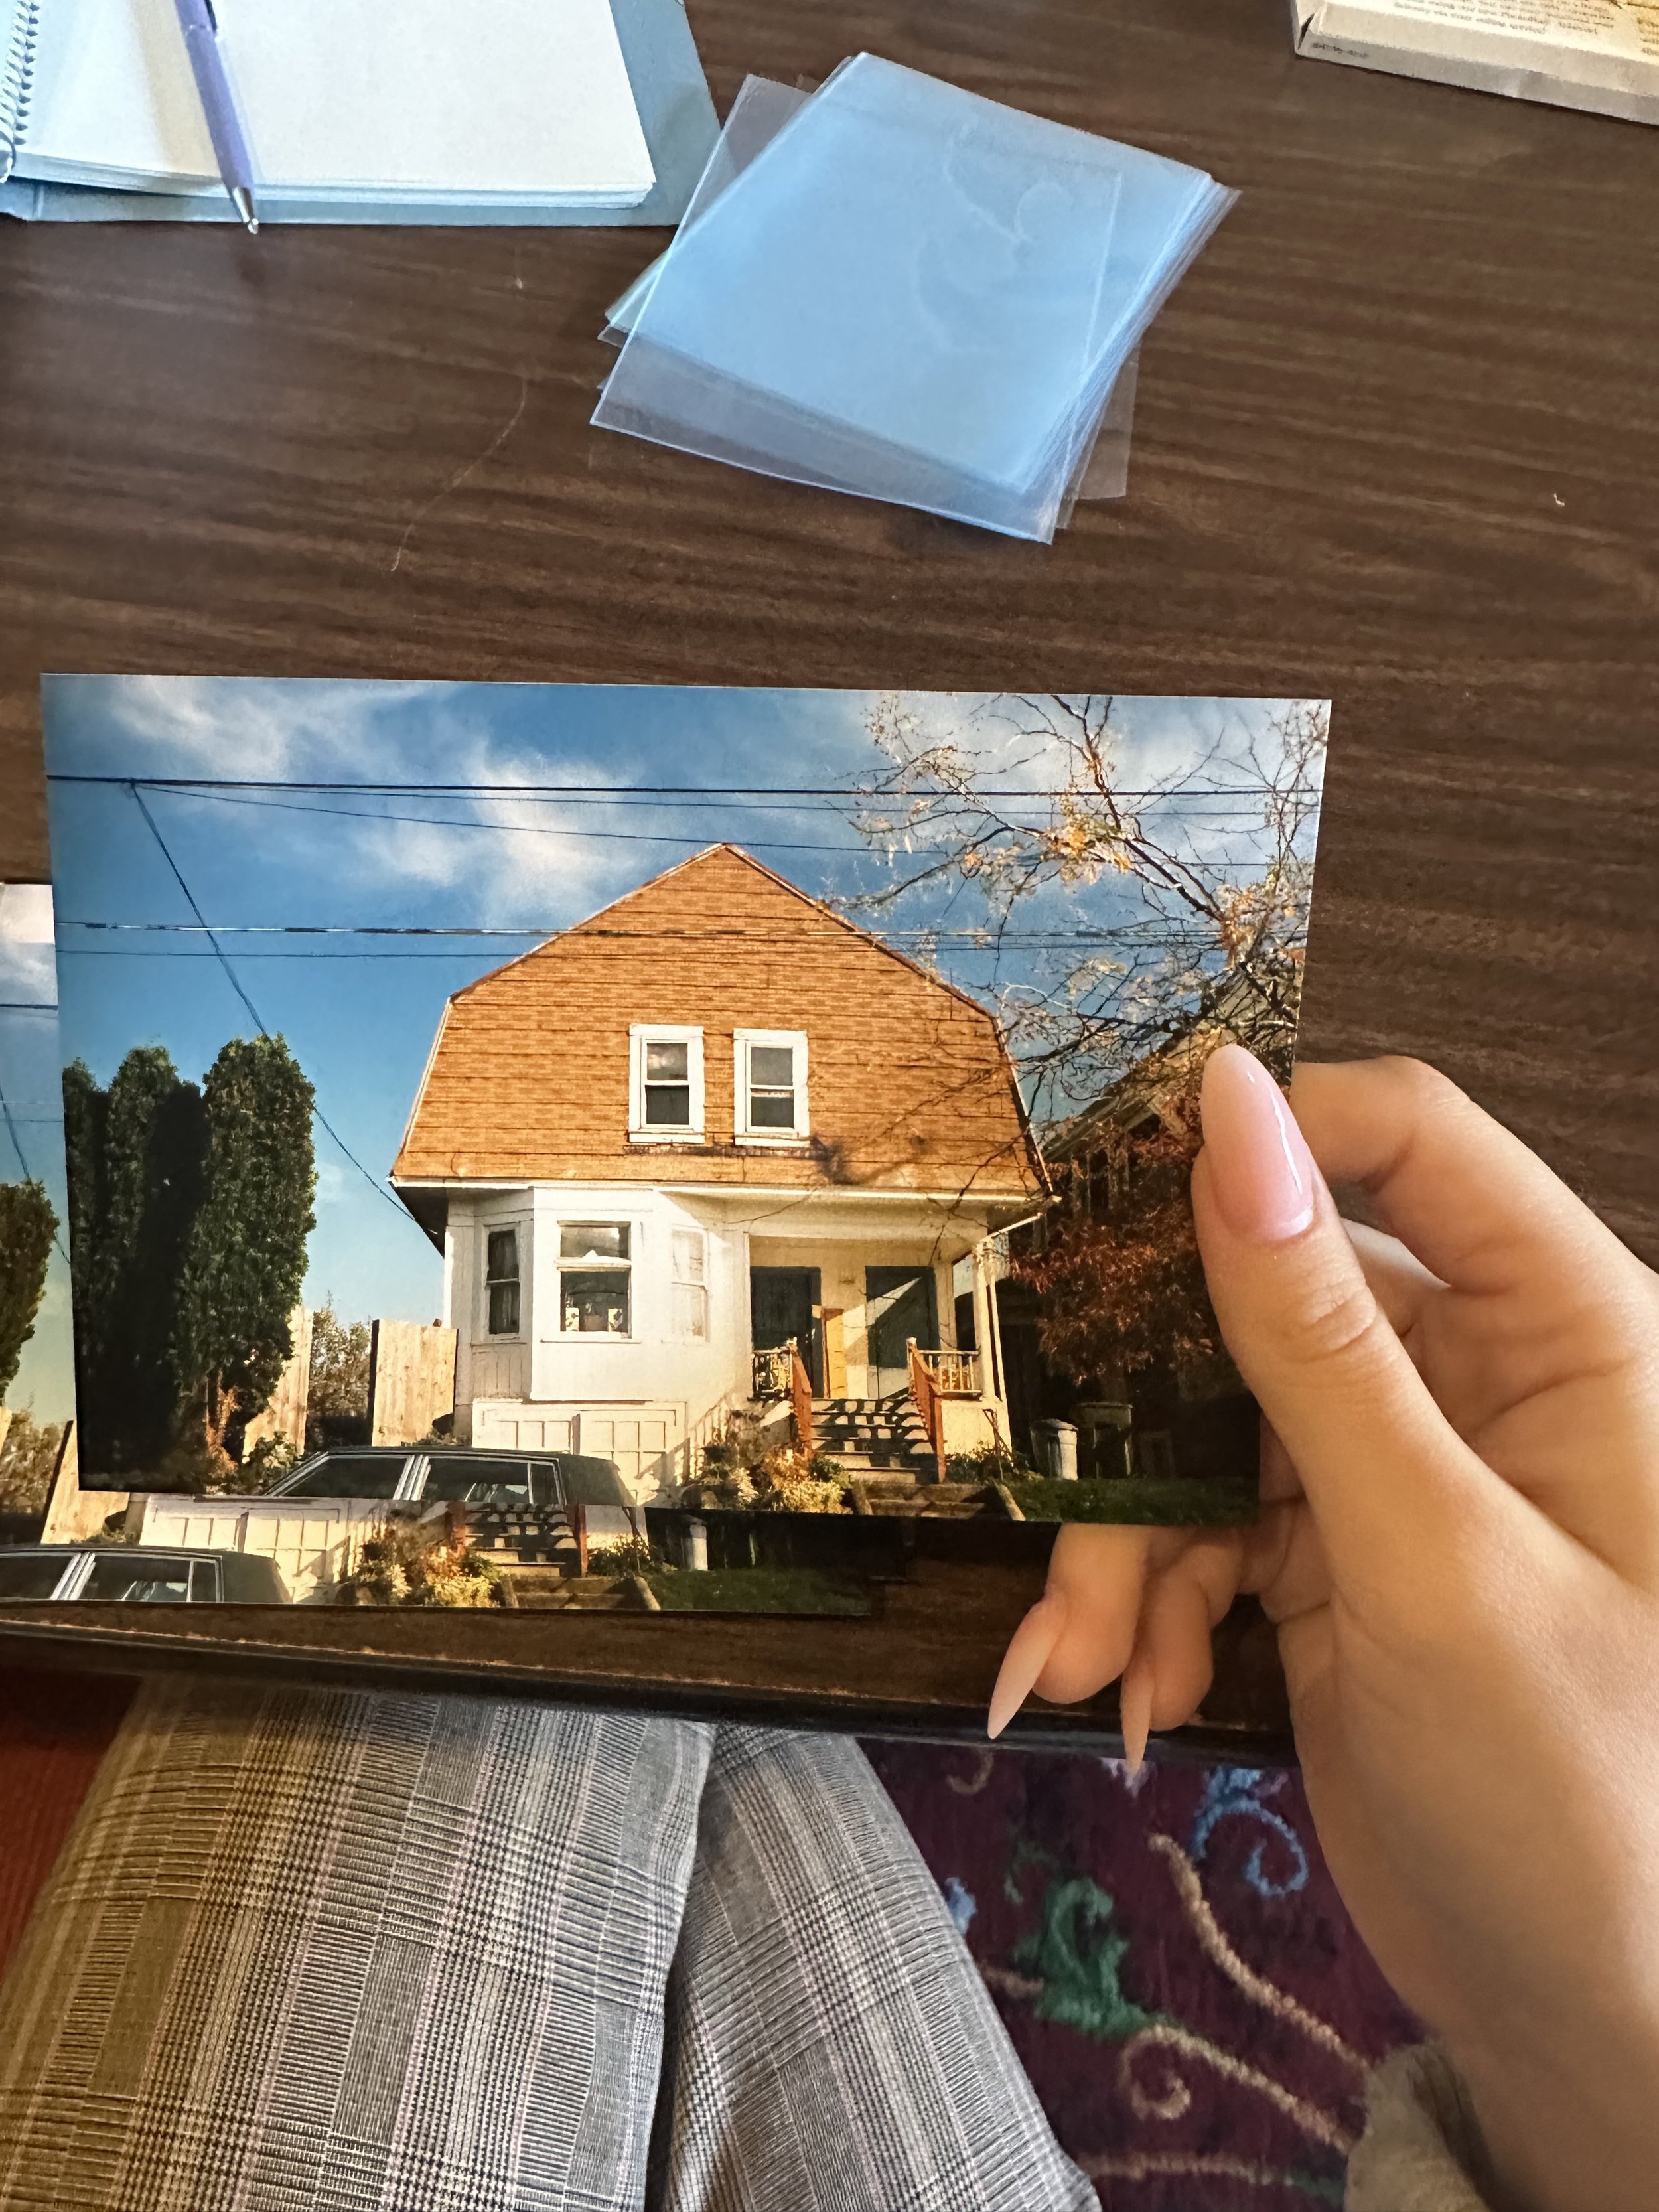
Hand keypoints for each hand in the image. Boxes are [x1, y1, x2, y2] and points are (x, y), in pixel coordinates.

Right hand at [988, 1048, 1658, 2211]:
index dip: (1262, 1143)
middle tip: (1058, 1514)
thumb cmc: (1580, 1797)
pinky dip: (1150, 1601)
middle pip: (1266, 1299)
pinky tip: (1131, 1691)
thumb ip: (1315, 1336)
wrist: (1593, 2036)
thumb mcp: (1431, 1561)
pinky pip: (1206, 1526)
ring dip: (1126, 1543)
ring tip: (1080, 1662)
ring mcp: (1401, 1470)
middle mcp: (1483, 1375)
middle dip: (1145, 1418)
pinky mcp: (1338, 1558)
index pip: (1408, 1142)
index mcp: (1568, 1330)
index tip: (1104, 1200)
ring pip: (1209, 1427)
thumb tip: (1228, 1108)